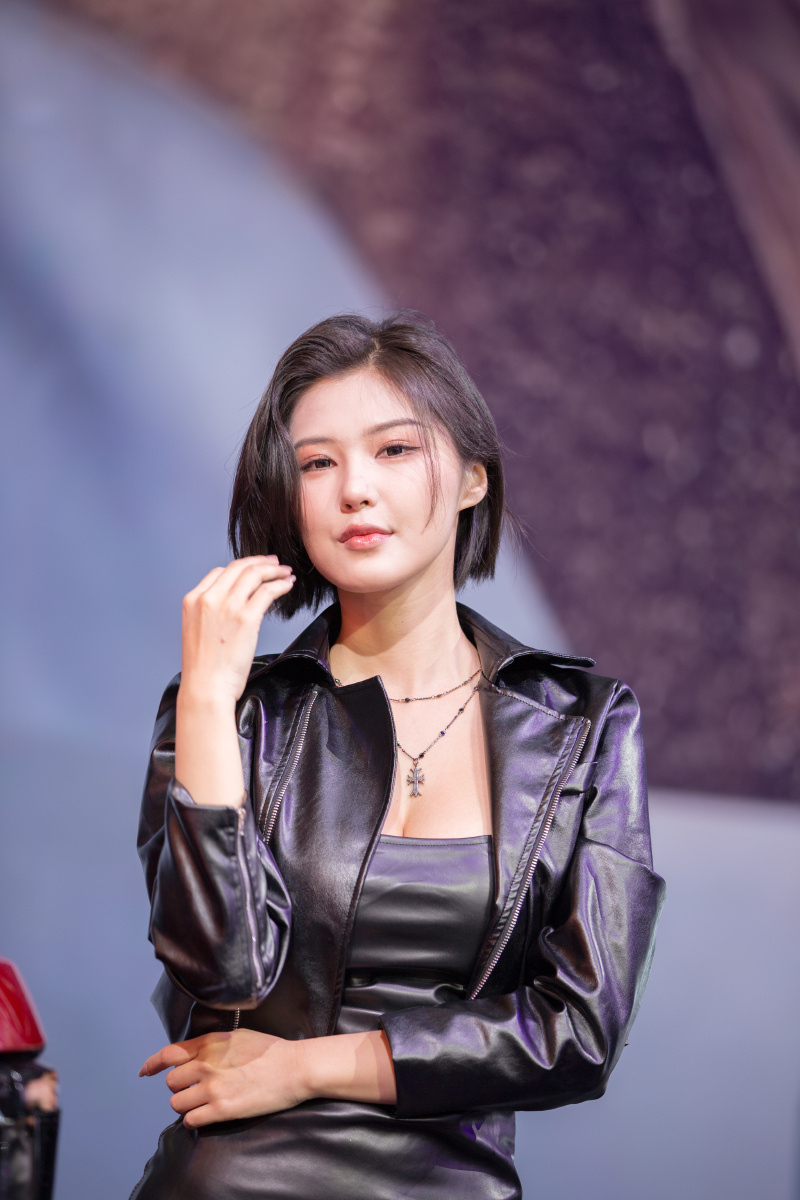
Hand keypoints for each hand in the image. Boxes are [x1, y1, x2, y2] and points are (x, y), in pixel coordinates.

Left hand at [139, 1030, 307, 1126]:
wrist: (294, 1068)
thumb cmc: (271, 1051)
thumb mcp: (237, 1036)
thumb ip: (212, 1044)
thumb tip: (195, 1055)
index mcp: (210, 1043)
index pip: (169, 1054)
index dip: (153, 1064)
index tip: (146, 1072)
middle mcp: (206, 1063)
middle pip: (171, 1082)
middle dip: (180, 1088)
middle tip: (195, 1090)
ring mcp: (212, 1087)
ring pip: (177, 1103)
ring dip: (187, 1105)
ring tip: (203, 1104)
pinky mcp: (221, 1109)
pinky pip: (191, 1120)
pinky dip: (195, 1120)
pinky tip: (206, 1116)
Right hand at [180, 556, 294, 705]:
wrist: (206, 687)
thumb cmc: (205, 668)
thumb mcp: (197, 631)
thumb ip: (210, 612)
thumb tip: (232, 604)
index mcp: (193, 600)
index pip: (220, 572)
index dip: (241, 567)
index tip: (255, 569)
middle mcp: (209, 598)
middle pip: (238, 567)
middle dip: (260, 562)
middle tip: (275, 563)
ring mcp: (228, 606)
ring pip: (254, 574)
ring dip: (274, 570)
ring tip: (286, 572)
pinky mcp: (246, 618)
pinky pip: (268, 591)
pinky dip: (280, 584)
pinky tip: (288, 585)